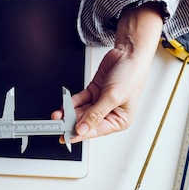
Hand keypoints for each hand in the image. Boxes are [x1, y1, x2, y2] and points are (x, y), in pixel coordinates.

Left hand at [53, 2, 163, 142]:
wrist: (129, 53)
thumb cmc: (131, 75)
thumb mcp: (112, 97)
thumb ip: (95, 114)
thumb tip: (82, 129)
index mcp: (119, 120)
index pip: (95, 131)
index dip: (80, 134)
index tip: (66, 137)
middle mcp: (109, 113)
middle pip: (86, 122)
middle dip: (71, 122)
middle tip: (57, 125)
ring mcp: (100, 103)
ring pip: (81, 112)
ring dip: (69, 113)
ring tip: (58, 115)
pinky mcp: (94, 92)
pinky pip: (80, 100)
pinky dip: (72, 102)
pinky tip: (64, 105)